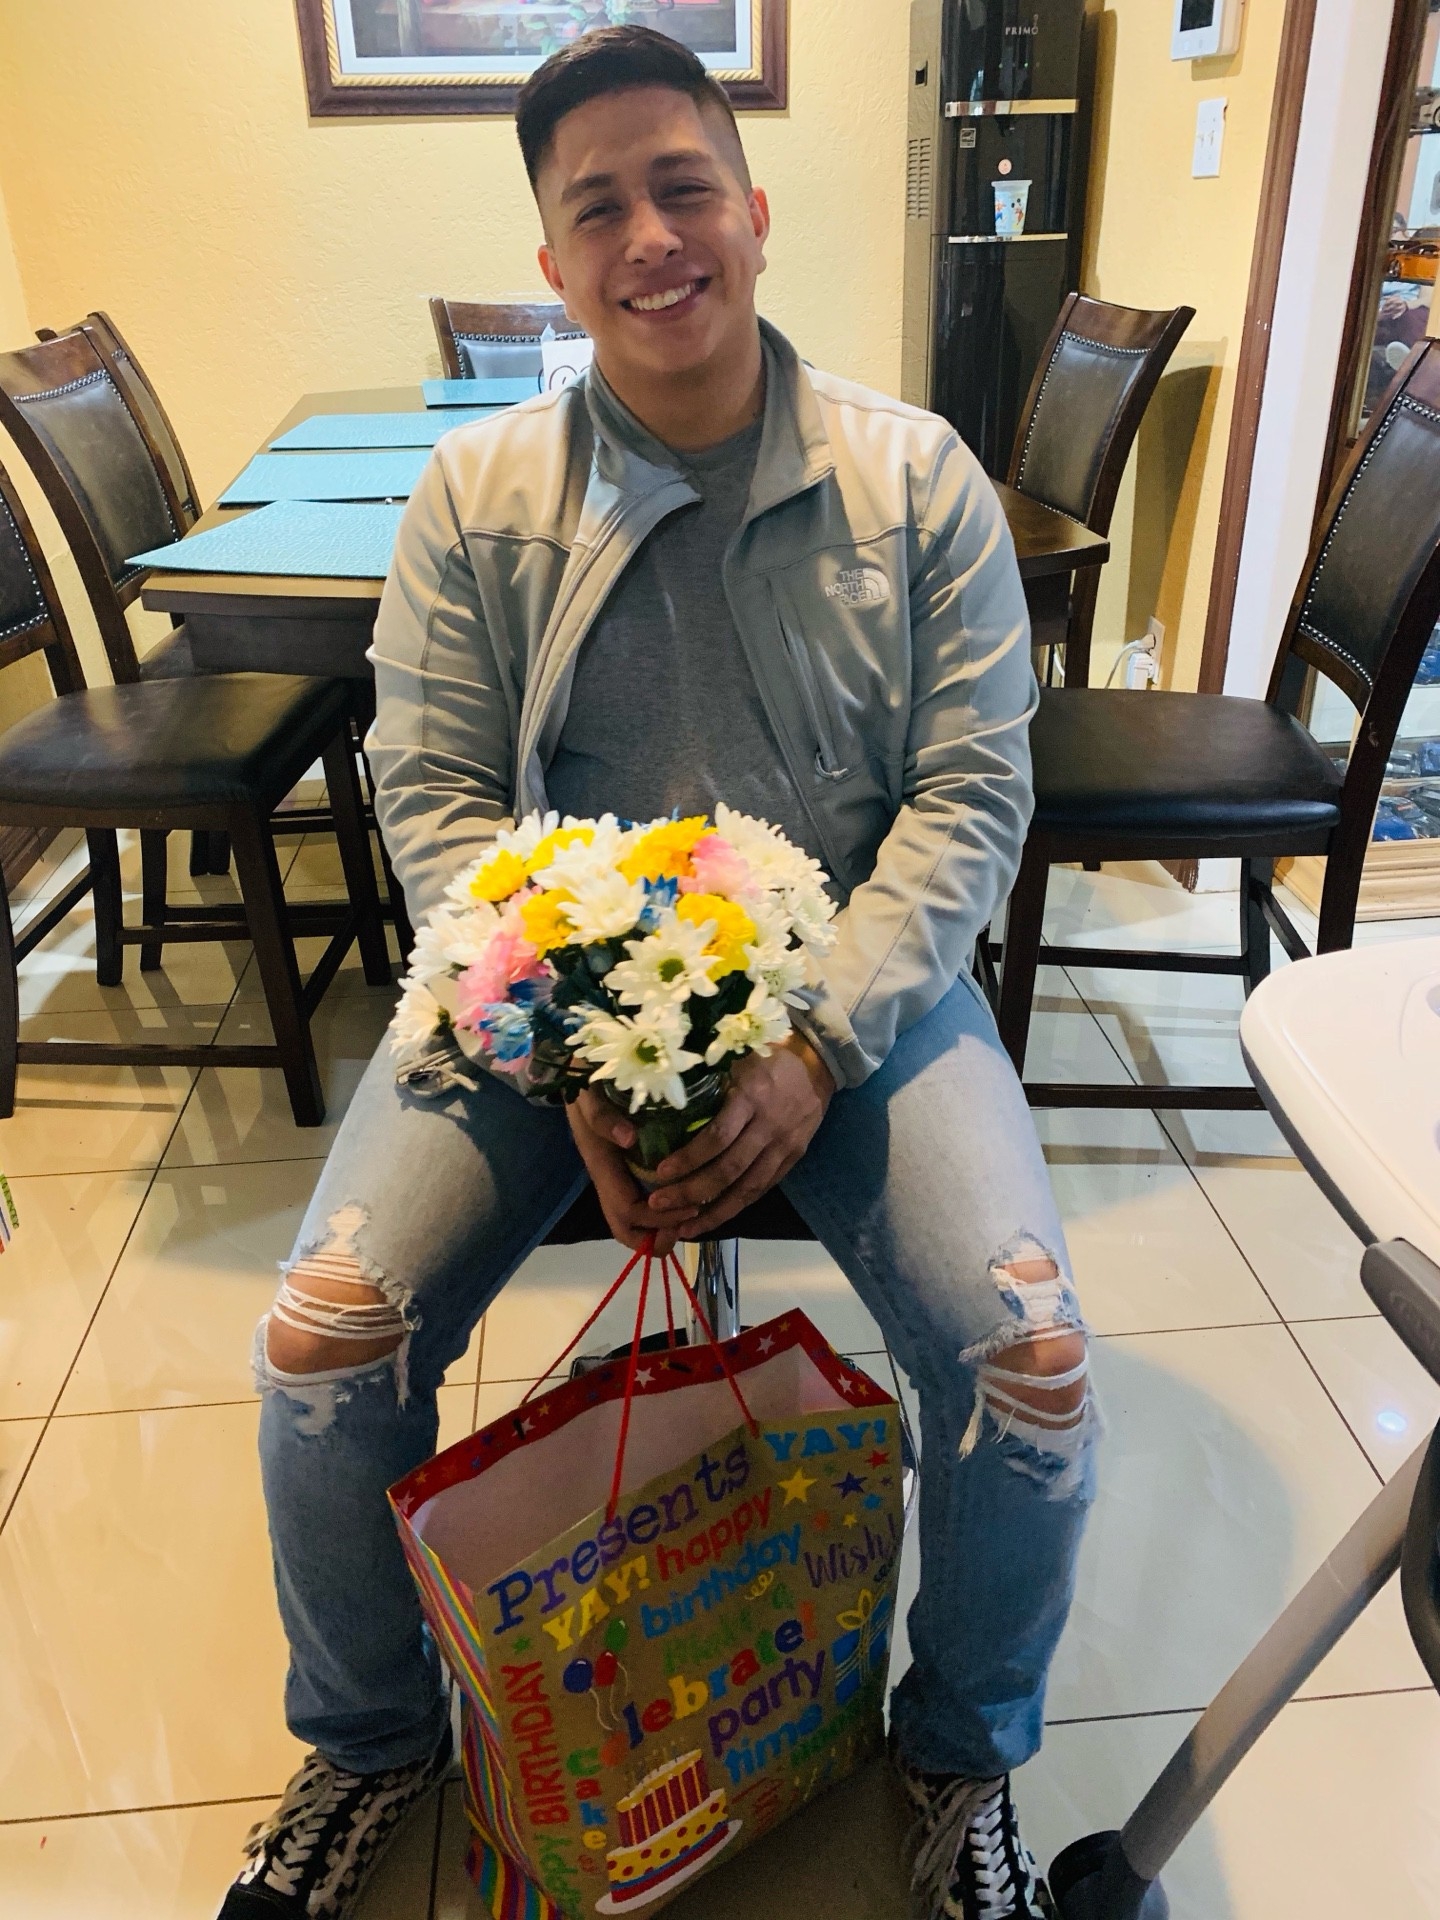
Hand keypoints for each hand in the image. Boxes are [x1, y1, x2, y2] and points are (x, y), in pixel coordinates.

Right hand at [567, 1089, 694, 1255]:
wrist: (573, 1072)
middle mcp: (607, 1177)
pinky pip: (641, 1200)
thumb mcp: (589, 1095)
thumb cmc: (585, 1084)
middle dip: (659, 1234)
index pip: (627, 1211)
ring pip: (633, 1221)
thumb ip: (602, 1116)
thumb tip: (628, 1139)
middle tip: (692, 1216)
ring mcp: (615, 1175)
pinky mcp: (625, 1167)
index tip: (691, 1206)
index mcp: (601, 1165)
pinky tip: (687, 1196)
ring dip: (663, 1225)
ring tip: (693, 1210)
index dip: (658, 1219)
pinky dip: (664, 1209)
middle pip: (626, 1228)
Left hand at [643, 1033, 835, 1237]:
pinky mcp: (793, 1158)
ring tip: (684, 1229)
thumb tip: (663, 1103)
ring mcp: (784, 1145)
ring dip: (714, 1212)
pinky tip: (714, 1218)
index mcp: (751, 1097)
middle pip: (729, 1170)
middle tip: (659, 1205)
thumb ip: (708, 1083)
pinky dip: (738, 1206)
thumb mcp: (736, 1059)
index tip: (660, 1172)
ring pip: (748, 1188)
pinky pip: (763, 1188)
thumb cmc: (766, 1056)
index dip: (688, 1158)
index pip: (717, 1137)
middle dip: (692, 1192)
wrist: (818, 1062)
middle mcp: (768, 1126)